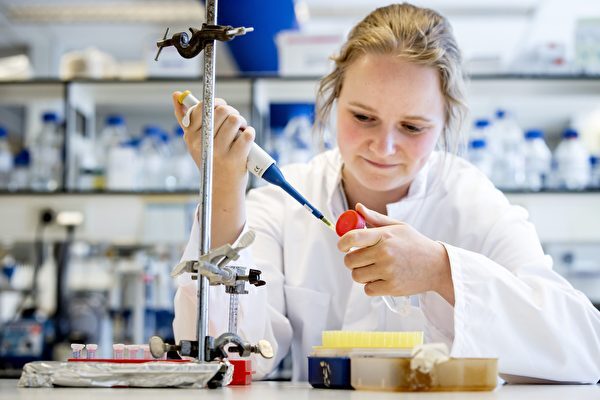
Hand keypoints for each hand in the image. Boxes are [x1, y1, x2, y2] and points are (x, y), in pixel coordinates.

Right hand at [171, 92, 254, 197]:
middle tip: (234, 121)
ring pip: (235, 120)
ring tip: (241, 130)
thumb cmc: (209, 160)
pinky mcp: (234, 159)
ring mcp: (218, 152)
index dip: (216, 103)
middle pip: (222, 111)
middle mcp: (202, 144)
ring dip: (242, 122)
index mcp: (190, 136)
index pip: (204, 107)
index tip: (221, 108)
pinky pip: (247, 134)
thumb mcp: (193, 141)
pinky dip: (250, 133)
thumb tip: (176, 94)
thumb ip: (184, 118)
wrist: (221, 189)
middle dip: (232, 112)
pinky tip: (247, 138)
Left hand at [337, 203, 454, 304]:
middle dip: (352, 260)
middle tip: (362, 259)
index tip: (342, 246)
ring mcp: (388, 271)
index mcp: (384, 236)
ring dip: (361, 274)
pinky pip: (367, 289)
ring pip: (357, 276)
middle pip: (350, 260)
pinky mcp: (391, 287)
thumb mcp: (398, 227)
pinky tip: (382, 278)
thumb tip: (357, 208)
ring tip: (374, 269)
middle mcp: (385, 253)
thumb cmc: (415, 244)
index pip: (352, 238)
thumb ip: (375, 218)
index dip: (342, 243)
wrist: (437, 266)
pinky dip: (372, 286)